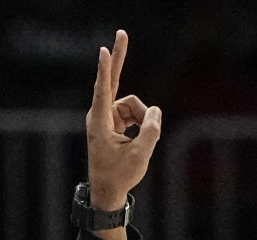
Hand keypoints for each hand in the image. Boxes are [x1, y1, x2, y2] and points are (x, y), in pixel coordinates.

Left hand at [85, 30, 160, 212]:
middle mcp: (100, 116)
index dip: (106, 71)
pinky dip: (142, 124)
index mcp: (100, 124)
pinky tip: (136, 140)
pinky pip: (135, 113)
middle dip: (119, 58)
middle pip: (113, 82)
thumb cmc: (119, 175)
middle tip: (121, 32)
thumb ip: (151, 130)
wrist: (107, 190)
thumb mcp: (140, 154)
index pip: (104, 91)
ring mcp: (107, 117)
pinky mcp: (114, 120)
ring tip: (139, 142)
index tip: (103, 51)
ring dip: (144, 120)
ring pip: (134, 106)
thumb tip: (156, 110)